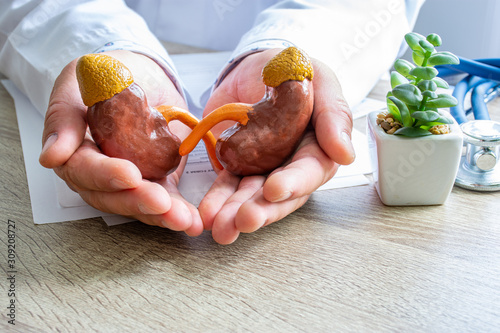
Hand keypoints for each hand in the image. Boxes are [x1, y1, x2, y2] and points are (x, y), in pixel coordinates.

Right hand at [39, 51, 202, 235]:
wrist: (141, 74)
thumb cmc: (105, 76)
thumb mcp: (77, 83)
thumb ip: (63, 117)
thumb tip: (51, 157)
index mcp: (75, 152)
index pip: (84, 170)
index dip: (106, 175)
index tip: (129, 175)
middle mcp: (100, 174)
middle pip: (112, 197)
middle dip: (138, 202)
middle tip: (162, 203)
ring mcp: (130, 181)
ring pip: (140, 205)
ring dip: (162, 215)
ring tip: (184, 219)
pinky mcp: (157, 181)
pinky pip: (165, 200)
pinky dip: (179, 211)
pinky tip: (193, 221)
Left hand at [199, 49, 354, 243]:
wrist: (258, 66)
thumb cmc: (295, 71)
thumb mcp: (320, 81)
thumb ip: (334, 114)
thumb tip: (345, 155)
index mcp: (319, 148)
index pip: (310, 171)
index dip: (294, 183)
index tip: (273, 190)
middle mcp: (292, 166)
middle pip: (280, 195)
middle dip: (261, 210)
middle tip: (243, 221)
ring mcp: (264, 169)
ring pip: (252, 197)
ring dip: (236, 213)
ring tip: (220, 227)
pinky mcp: (238, 166)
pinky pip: (227, 185)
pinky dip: (217, 199)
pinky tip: (207, 213)